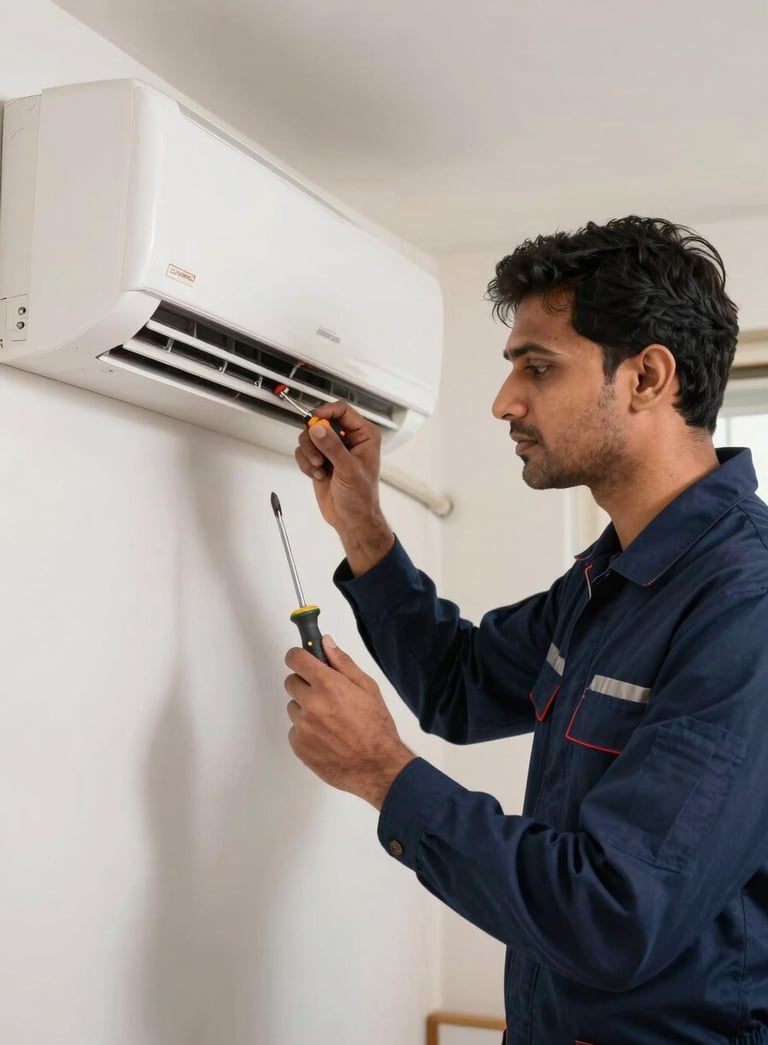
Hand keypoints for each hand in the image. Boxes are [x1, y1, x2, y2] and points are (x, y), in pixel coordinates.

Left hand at [284, 635, 414, 808]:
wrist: (377, 766)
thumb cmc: (376, 727)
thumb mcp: (367, 687)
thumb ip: (343, 663)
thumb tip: (325, 643)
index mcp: (328, 685)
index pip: (296, 659)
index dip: (299, 657)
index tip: (303, 659)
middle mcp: (311, 704)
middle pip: (291, 682)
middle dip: (305, 684)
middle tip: (326, 695)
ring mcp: (302, 727)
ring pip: (294, 707)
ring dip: (306, 709)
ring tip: (330, 721)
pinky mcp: (298, 746)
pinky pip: (295, 730)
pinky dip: (306, 731)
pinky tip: (327, 737)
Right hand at [293, 401, 393, 572]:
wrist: (351, 518)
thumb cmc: (361, 497)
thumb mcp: (349, 469)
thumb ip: (332, 447)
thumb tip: (318, 428)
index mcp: (364, 435)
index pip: (342, 410)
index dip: (326, 413)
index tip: (314, 422)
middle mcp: (348, 439)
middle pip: (320, 422)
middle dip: (314, 440)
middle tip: (319, 457)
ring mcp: (332, 449)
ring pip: (309, 437)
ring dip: (309, 454)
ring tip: (319, 468)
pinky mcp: (320, 459)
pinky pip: (303, 452)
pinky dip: (306, 464)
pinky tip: (318, 474)